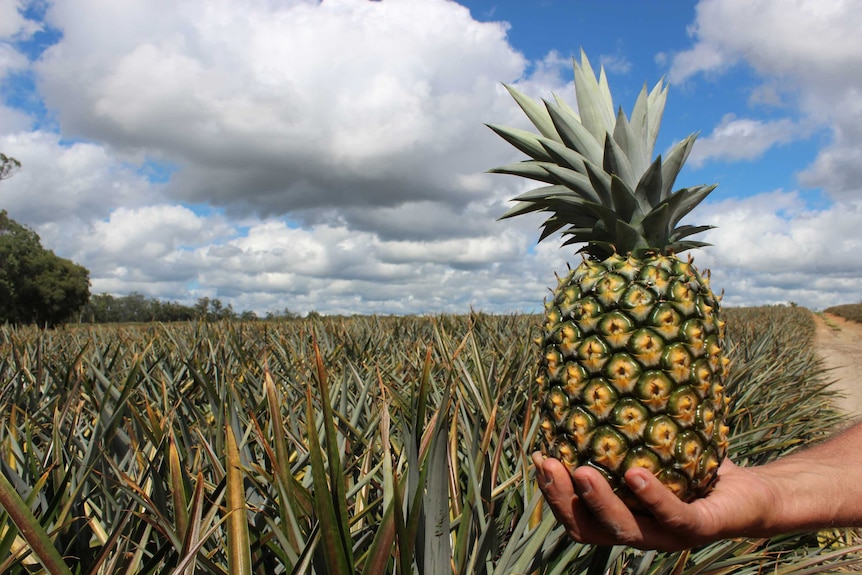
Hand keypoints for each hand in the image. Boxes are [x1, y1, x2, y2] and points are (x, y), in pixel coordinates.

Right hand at [532, 452, 778, 550]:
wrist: (757, 492)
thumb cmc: (698, 467)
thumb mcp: (656, 449)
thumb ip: (624, 436)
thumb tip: (588, 384)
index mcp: (625, 519)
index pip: (578, 516)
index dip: (553, 493)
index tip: (537, 458)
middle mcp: (643, 533)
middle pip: (590, 529)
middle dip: (563, 499)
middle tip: (547, 465)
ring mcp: (671, 536)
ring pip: (626, 530)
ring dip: (599, 502)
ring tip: (583, 471)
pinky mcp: (701, 530)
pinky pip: (673, 516)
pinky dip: (652, 497)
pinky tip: (635, 474)